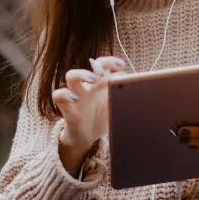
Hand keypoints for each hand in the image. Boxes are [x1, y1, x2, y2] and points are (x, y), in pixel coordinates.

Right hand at [53, 56, 125, 173]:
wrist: (87, 137)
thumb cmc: (102, 118)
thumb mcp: (116, 108)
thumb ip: (124, 98)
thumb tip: (140, 91)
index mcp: (99, 83)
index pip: (102, 65)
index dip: (110, 62)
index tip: (121, 65)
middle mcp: (87, 86)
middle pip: (89, 66)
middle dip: (98, 65)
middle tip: (108, 71)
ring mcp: (76, 95)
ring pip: (70, 75)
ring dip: (81, 74)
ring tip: (93, 80)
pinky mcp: (67, 108)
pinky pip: (58, 95)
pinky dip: (65, 95)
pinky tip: (75, 100)